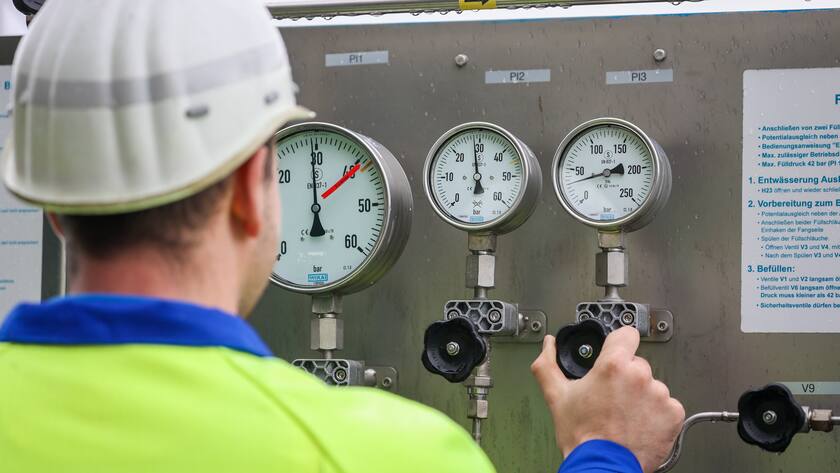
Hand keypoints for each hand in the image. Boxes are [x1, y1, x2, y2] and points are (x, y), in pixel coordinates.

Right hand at [531, 327, 684, 472]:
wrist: (602, 467)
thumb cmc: (583, 437)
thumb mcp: (557, 397)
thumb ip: (548, 365)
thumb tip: (548, 346)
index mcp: (613, 366)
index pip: (626, 334)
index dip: (618, 343)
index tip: (616, 352)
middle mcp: (639, 376)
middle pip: (636, 364)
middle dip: (625, 377)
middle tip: (612, 397)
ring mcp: (659, 395)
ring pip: (651, 385)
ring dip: (641, 396)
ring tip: (625, 415)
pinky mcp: (673, 414)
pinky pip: (667, 405)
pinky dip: (656, 414)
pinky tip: (639, 424)